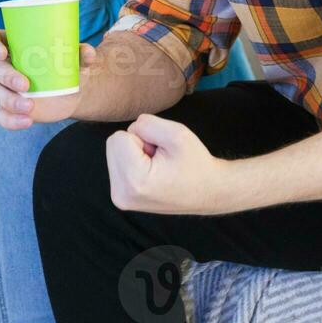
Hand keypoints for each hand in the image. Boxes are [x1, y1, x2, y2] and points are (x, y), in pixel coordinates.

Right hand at [0, 29, 95, 130]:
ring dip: (9, 101)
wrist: (71, 91)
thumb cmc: (67, 65)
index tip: (2, 52)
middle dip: (7, 77)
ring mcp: (6, 89)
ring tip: (30, 107)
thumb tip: (88, 53)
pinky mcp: (9, 109)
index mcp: (14, 46)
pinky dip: (11, 120)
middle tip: (25, 85)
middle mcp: (6, 66)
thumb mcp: (74, 57)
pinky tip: (28, 121)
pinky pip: (1, 115)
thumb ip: (80, 53)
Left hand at [106, 113, 239, 215]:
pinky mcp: (121, 198)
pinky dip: (133, 162)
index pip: (119, 137)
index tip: (161, 152)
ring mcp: (120, 199)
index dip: (143, 137)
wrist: (208, 191)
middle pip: (113, 144)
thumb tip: (129, 129)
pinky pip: (117, 163)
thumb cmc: (195, 163)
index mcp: (134, 181)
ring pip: (114, 152)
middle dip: (136, 144)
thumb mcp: (177, 133)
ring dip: (135, 153)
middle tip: (160, 158)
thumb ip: (146, 123)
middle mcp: (121, 194)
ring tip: (157, 166)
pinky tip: (151, 173)